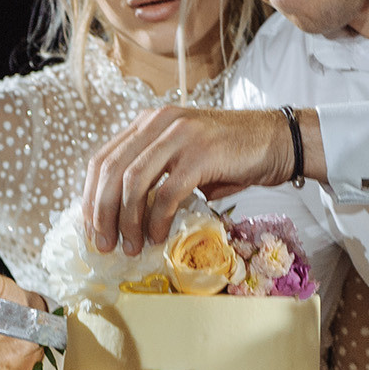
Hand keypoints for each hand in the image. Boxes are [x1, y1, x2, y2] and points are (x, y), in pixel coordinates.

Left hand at [81, 106, 315, 256]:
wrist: (279, 141)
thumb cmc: (231, 155)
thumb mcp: (183, 158)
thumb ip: (154, 175)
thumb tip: (122, 216)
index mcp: (148, 123)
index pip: (102, 158)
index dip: (89, 196)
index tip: (90, 227)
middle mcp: (158, 123)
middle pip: (110, 171)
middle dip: (101, 213)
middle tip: (103, 243)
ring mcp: (180, 135)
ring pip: (133, 182)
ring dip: (127, 221)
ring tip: (131, 246)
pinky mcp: (201, 154)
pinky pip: (167, 193)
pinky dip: (156, 221)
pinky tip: (157, 237)